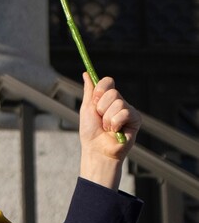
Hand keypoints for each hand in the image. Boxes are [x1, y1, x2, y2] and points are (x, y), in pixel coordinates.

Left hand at [79, 73, 140, 188]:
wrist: (97, 149)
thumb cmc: (90, 132)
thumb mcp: (86, 108)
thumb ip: (89, 91)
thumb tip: (86, 74)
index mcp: (107, 98)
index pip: (108, 82)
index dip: (100, 90)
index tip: (95, 101)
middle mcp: (119, 102)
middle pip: (113, 92)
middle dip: (102, 108)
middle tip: (100, 119)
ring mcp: (128, 110)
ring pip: (118, 103)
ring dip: (108, 118)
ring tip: (108, 128)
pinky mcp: (135, 119)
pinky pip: (125, 113)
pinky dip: (116, 123)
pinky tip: (115, 131)